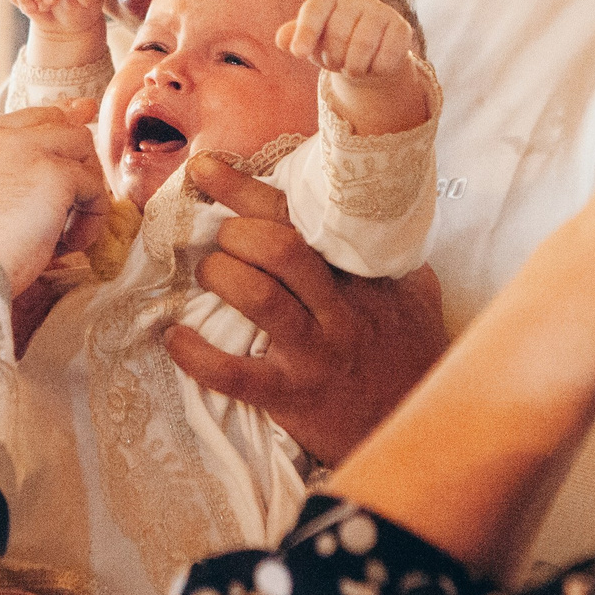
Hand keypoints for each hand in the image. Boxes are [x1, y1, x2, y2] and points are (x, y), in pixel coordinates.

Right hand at [0, 102, 106, 290]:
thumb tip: (19, 186)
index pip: (23, 119)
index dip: (50, 134)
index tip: (67, 147)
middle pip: (55, 120)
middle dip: (74, 152)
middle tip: (82, 191)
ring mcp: (26, 147)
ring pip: (80, 143)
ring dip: (85, 183)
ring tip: (72, 226)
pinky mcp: (53, 173)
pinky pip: (92, 185)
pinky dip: (92, 216)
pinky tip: (73, 244)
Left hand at [161, 154, 448, 464]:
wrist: (419, 427)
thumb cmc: (412, 354)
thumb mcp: (417, 294)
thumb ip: (393, 254)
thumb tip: (376, 211)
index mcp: (361, 276)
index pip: (302, 219)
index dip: (247, 189)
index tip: (205, 167)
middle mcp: (338, 309)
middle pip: (280, 249)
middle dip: (236, 232)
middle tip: (221, 237)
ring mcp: (315, 353)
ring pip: (260, 298)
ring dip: (221, 276)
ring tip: (207, 273)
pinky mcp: (293, 396)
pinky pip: (236, 375)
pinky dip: (196, 355)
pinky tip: (174, 338)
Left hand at [279, 0, 412, 78]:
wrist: (369, 51)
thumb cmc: (332, 43)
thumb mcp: (311, 41)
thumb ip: (293, 37)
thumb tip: (282, 39)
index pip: (314, 10)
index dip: (305, 32)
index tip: (298, 54)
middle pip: (338, 37)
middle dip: (333, 60)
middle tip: (336, 62)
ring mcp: (382, 11)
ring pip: (362, 50)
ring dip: (353, 69)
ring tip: (352, 67)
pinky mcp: (402, 28)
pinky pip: (385, 59)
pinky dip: (375, 71)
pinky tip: (374, 65)